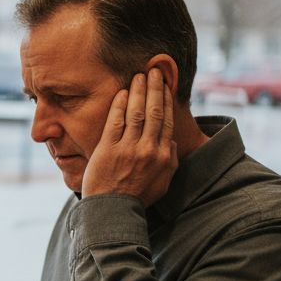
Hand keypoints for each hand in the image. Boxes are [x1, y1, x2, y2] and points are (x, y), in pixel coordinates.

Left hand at [82, 67, 177, 205]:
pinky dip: (120, 105)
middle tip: (155, 70)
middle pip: (154, 111)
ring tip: (140, 75)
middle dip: (155, 88)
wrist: (113, 210)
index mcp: (163, 156)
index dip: (166, 100)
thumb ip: (170, 161)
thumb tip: (172, 142)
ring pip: (136, 113)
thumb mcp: (163, 182)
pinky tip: (122, 92)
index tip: (165, 85)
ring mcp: (128, 148)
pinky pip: (116, 121)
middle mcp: (148, 149)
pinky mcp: (108, 149)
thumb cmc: (137, 197)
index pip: (166, 121)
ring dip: (139, 91)